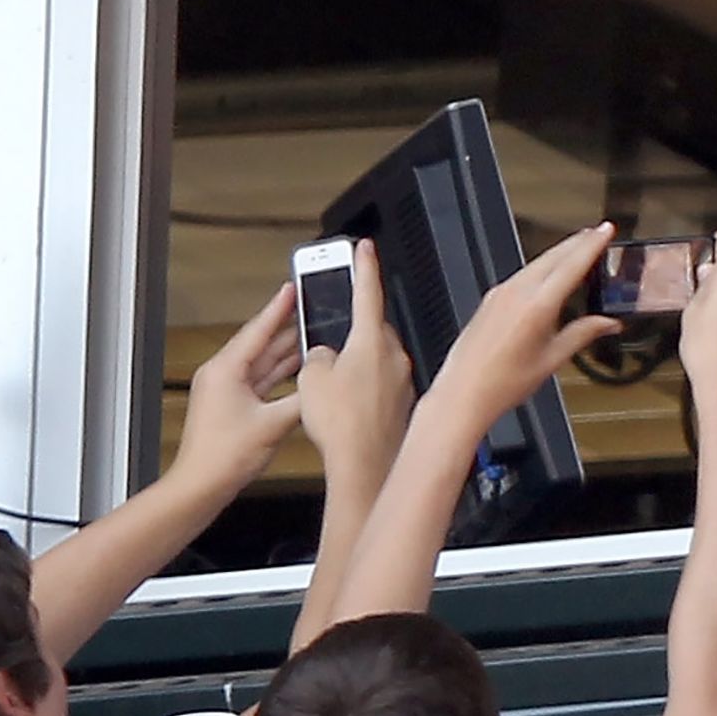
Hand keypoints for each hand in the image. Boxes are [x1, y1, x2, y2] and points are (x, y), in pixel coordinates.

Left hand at [173, 285, 305, 492]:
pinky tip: (298, 372)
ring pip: (262, 364)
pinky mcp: (233, 406)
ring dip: (285, 353)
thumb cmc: (223, 456)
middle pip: (261, 344)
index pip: (257, 330)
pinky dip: (279, 375)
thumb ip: (301, 401)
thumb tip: (321, 387)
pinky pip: (260, 381)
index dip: (278, 308)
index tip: (291, 288)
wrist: (201, 485)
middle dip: (286, 329)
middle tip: (309, 310)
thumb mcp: (272, 424)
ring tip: (311, 337)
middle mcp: (222, 375)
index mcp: (225, 370)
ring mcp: (226, 391)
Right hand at [299, 240, 413, 487]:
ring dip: (358, 364)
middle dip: (352, 332)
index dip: (364, 266)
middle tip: (331, 343)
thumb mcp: (312, 378)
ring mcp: (403, 381)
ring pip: (378, 359)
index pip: (368, 291)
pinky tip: (349, 407)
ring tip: (334, 389)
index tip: (365, 248)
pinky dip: (368, 388)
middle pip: (373, 329)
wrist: (366, 467)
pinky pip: (384, 384)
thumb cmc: (343, 426)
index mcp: (371, 340)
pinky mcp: (404, 403)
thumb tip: (324, 354)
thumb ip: (317, 354)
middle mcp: (394, 356)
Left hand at [423, 224, 619, 440]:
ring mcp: (500, 293)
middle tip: (597, 232)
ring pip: (536, 263)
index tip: (606, 230)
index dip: (593, 245)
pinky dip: (541, 267)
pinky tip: (548, 274)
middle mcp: (516, 293)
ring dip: (559, 253)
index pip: (572, 265)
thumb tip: (607, 324)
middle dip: (578, 242)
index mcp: (536, 305)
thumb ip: (582, 334)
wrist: (463, 392)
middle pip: (553, 256)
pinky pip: (522, 275)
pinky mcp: (491, 299)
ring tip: (578, 249)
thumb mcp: (552, 360)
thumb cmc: (502, 383)